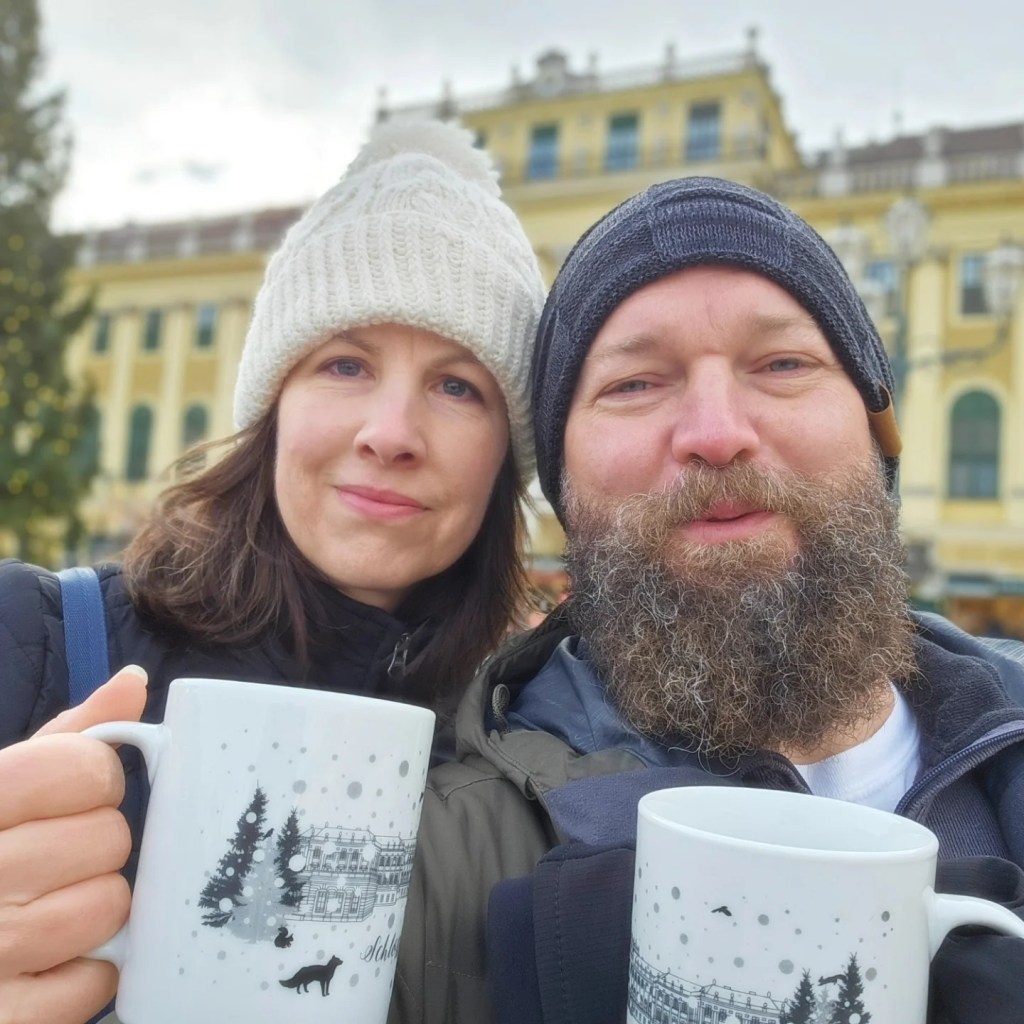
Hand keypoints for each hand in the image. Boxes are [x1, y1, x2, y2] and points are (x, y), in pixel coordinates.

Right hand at [0, 665, 147, 1023]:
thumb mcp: (0, 788)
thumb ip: (66, 737)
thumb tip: (134, 681)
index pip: (86, 768)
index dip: (96, 780)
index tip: (77, 795)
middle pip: (110, 839)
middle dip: (96, 847)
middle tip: (56, 860)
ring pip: (112, 907)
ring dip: (94, 910)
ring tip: (47, 910)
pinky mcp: (9, 1018)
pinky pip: (97, 982)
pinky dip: (84, 975)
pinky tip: (45, 963)